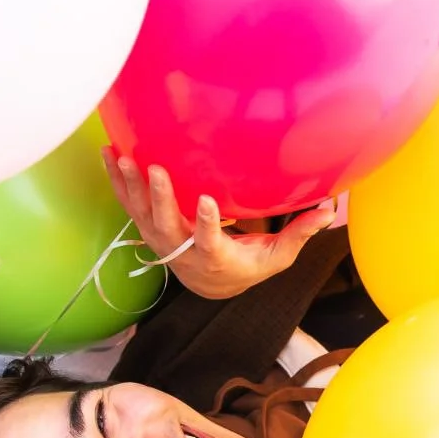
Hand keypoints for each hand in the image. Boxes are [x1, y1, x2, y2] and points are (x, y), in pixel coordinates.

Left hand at [103, 151, 338, 300]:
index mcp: (214, 258)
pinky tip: (108, 152)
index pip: (209, 242)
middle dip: (159, 197)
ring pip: (141, 213)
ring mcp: (161, 239)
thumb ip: (298, 233)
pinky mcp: (148, 226)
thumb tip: (329, 208)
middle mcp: (182, 251)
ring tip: (123, 156)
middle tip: (155, 169)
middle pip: (166, 226)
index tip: (206, 201)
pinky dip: (117, 180)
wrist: (209, 285)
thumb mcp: (275, 258)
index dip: (206, 224)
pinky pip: (128, 203)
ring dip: (131, 186)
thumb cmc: (246, 266)